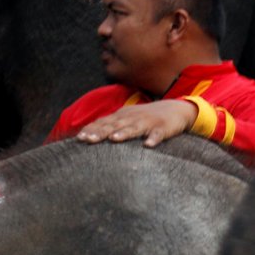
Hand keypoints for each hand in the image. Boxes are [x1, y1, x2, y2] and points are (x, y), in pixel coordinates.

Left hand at [75, 99, 194, 146]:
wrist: (175, 109)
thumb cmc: (145, 117)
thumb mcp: (126, 118)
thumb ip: (109, 125)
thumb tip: (84, 136)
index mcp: (122, 116)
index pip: (104, 122)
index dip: (92, 129)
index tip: (80, 138)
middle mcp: (132, 117)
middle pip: (115, 125)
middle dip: (102, 132)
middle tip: (89, 139)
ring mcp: (148, 122)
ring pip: (134, 128)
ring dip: (124, 133)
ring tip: (115, 139)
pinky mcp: (163, 128)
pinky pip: (158, 134)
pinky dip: (154, 139)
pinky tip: (148, 145)